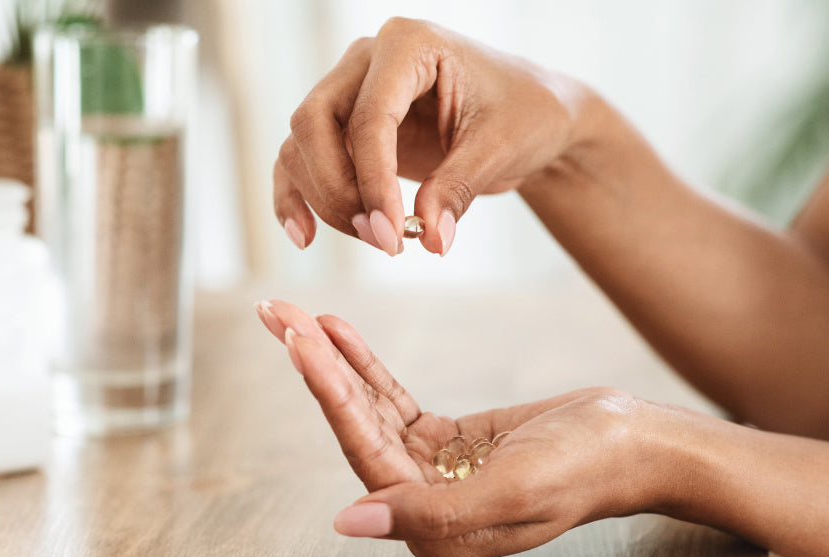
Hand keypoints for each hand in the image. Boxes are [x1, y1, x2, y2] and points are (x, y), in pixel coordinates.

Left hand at [255, 299, 684, 556]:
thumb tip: (349, 521)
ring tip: (297, 313)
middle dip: (314, 368)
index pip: (363, 451)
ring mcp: (432, 471)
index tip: (296, 341)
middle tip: (277, 315)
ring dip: (332, 361)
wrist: (634, 444)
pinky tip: (338, 333)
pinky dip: (365, 365)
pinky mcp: (446, 441)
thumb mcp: (513, 490)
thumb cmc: (585, 470)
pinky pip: (393, 400)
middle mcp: (422, 505)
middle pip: (353, 426)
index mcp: (433, 528)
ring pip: (367, 409)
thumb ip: (430, 512)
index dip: (327, 393)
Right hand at [274, 17, 589, 255]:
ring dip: (327, 200)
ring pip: (302, 145)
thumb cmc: (524, 114)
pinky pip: (301, 159)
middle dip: (339, 191)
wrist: (531, 116)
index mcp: (410, 44)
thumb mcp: (500, 149)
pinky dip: (297, 197)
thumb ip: (458, 189)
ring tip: (378, 240)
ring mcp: (349, 90)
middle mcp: (367, 60)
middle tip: (382, 240)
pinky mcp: (343, 127)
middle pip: (314, 123)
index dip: (373, 181)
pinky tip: (305, 236)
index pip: (369, 115)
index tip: (391, 234)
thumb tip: (432, 240)